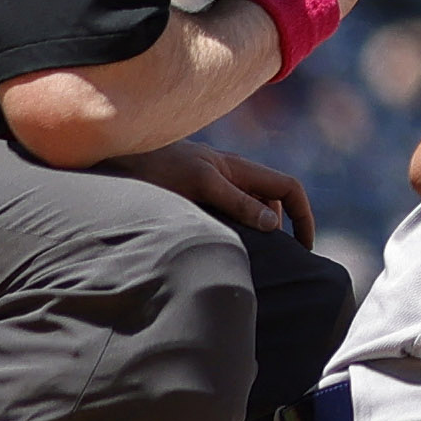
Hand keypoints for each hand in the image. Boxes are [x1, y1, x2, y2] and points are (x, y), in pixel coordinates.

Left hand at [106, 141, 318, 247]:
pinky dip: (231, 232)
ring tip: (242, 258)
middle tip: (272, 261)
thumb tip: (274, 224)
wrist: (117, 159)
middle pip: (272, 200)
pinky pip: (225, 215)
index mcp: (240, 168)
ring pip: (248, 209)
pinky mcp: (193, 196)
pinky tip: (215, 249)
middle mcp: (230, 175)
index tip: (303, 248)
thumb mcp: (201, 184)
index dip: (303, 216)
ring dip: (253, 232)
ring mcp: (212, 185)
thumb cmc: (157, 167)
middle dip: (279, 228)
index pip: (289, 188)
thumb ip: (237, 201)